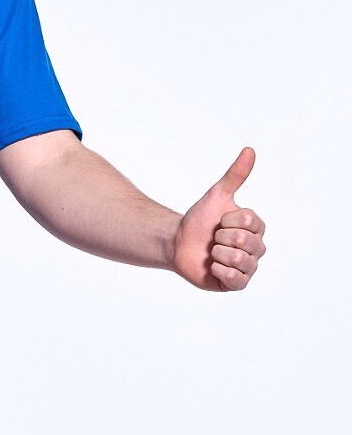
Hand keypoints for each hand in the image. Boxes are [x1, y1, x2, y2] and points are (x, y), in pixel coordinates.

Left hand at [171, 147, 266, 290]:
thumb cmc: (199, 220)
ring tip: (212, 253)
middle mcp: (256, 248)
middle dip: (220, 238)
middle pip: (244, 242)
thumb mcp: (217, 195)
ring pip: (240, 261)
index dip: (228, 221)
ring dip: (218, 254)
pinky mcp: (236, 284)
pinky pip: (236, 280)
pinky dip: (220, 271)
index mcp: (256, 228)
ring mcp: (248, 267)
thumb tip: (249, 150)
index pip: (249, 223)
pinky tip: (212, 266)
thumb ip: (235, 175)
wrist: (179, 243)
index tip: (219, 221)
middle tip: (213, 239)